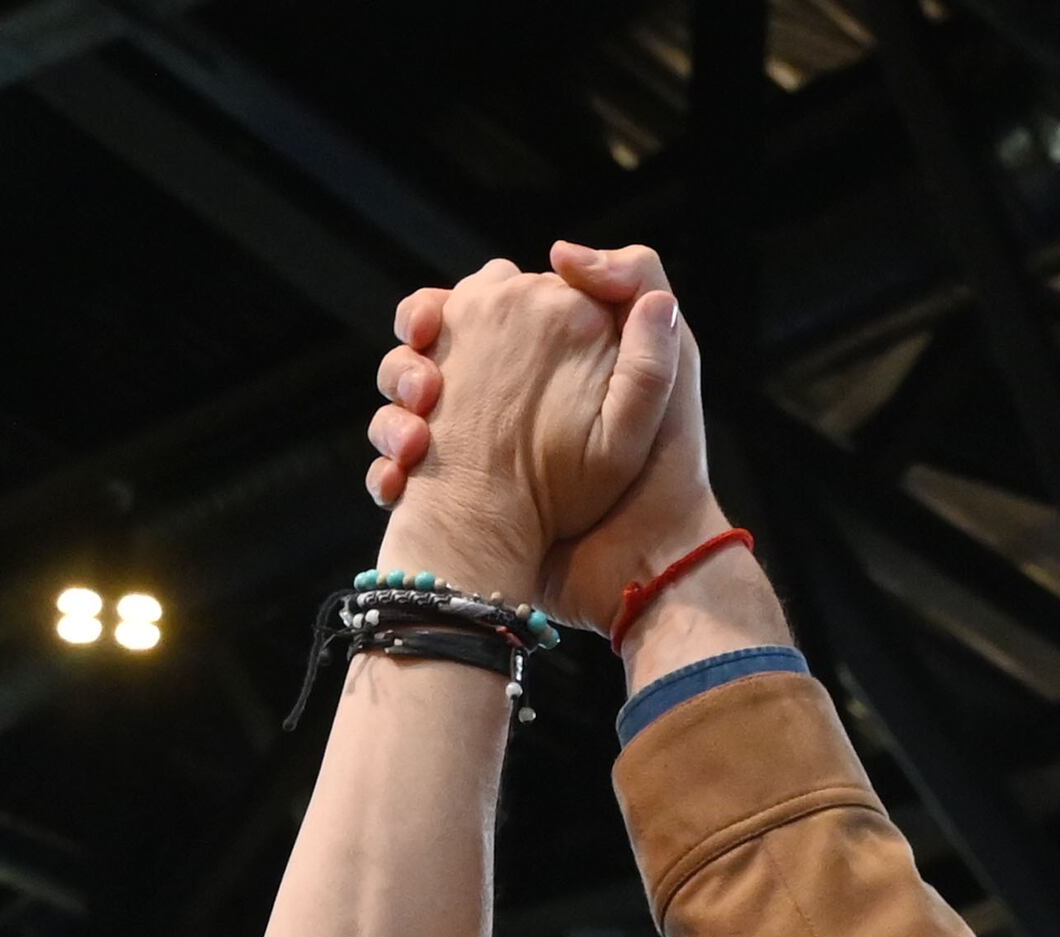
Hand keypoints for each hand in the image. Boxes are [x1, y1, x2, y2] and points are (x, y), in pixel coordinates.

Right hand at [372, 243, 722, 627]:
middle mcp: (504, 397)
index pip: (472, 305)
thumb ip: (634, 281)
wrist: (642, 562)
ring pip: (398, 412)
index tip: (430, 328)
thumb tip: (558, 251)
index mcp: (543, 354)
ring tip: (413, 447)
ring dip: (389, 422)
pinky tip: (401, 483)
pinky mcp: (465, 501)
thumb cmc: (668, 461)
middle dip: (406, 368)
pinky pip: (400, 475)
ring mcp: (478, 451)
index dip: (441, 311)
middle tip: (425, 394)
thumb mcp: (670, 361)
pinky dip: (389, 475)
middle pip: (422, 356)